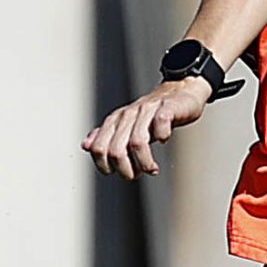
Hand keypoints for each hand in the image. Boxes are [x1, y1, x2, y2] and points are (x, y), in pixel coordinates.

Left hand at [82, 79, 209, 179]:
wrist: (180, 91)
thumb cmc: (153, 114)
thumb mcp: (126, 126)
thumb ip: (106, 136)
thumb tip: (86, 146)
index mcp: (115, 121)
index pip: (99, 148)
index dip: (106, 166)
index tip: (121, 172)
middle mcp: (128, 115)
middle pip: (116, 150)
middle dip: (126, 169)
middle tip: (138, 174)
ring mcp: (147, 110)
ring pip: (137, 142)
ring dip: (144, 162)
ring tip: (152, 169)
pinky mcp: (167, 107)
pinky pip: (161, 122)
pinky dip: (162, 135)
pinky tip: (165, 140)